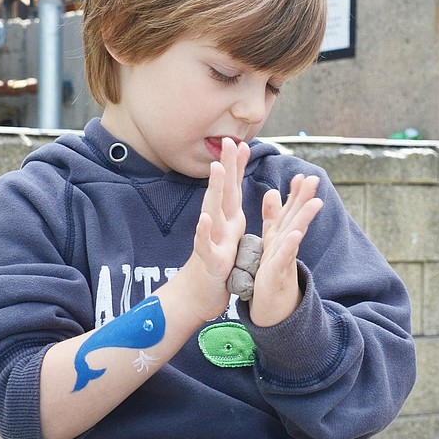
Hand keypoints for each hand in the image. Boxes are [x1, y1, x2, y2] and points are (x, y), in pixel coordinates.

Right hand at [183, 138, 248, 320]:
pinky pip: (205, 246)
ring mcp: (211, 241)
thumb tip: (235, 195)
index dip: (237, 166)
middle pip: (222, 192)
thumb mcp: (228, 236)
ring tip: (216, 168)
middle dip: (227, 166)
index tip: (242, 142)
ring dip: (214, 190)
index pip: (233, 189)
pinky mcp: (209, 261)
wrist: (196, 297)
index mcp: (227, 221)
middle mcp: (218, 227)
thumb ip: (230, 214)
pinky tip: (203, 220)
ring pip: (213, 212)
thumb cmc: (215, 266)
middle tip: (228, 141)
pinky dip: (203, 233)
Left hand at [249, 174, 322, 326]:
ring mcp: (283, 258)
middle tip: (314, 179)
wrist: (270, 305)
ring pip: (295, 235)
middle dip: (305, 199)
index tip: (302, 175)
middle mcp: (286, 245)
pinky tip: (296, 234)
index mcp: (282, 235)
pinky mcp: (276, 274)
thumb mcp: (270, 240)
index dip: (296, 194)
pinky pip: (283, 258)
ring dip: (305, 219)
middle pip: (297, 219)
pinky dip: (289, 246)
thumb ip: (272, 216)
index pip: (290, 211)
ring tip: (316, 203)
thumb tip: (273, 191)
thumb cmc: (270, 271)